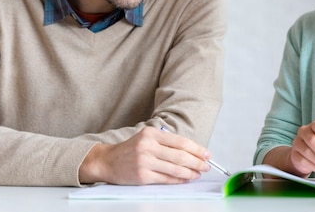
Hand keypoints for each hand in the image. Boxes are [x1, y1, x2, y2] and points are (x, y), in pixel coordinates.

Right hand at [79, 126, 210, 184]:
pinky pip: (166, 179)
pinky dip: (179, 180)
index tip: (207, 154)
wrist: (108, 161)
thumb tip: (192, 151)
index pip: (181, 142)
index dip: (197, 149)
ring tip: (198, 173)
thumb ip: (166, 142)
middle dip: (197, 162)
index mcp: (152, 134)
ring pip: (175, 169)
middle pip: (180, 156)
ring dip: (190, 173)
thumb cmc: (131, 149)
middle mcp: (148, 146)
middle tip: (206, 166)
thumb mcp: (147, 138)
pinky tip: (185, 179)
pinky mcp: (142, 176)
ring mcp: (145, 162)